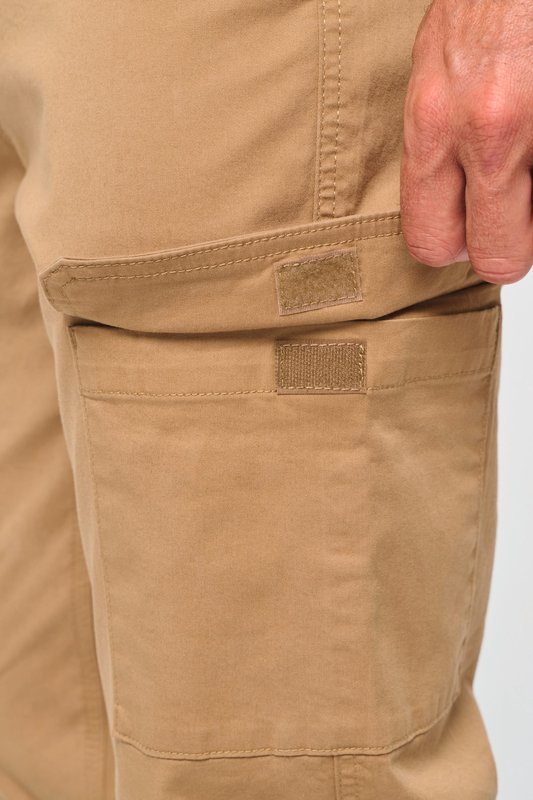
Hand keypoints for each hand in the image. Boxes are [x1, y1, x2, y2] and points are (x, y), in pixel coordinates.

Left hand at [400, 0, 532, 283]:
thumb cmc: (484, 3)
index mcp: (434, 124)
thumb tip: (448, 197)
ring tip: (527, 168)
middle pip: (494, 257)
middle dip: (505, 249)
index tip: (467, 233)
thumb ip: (437, 142)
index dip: (452, 247)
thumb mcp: (433, 71)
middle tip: (512, 219)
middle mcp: (485, 132)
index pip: (430, 240)